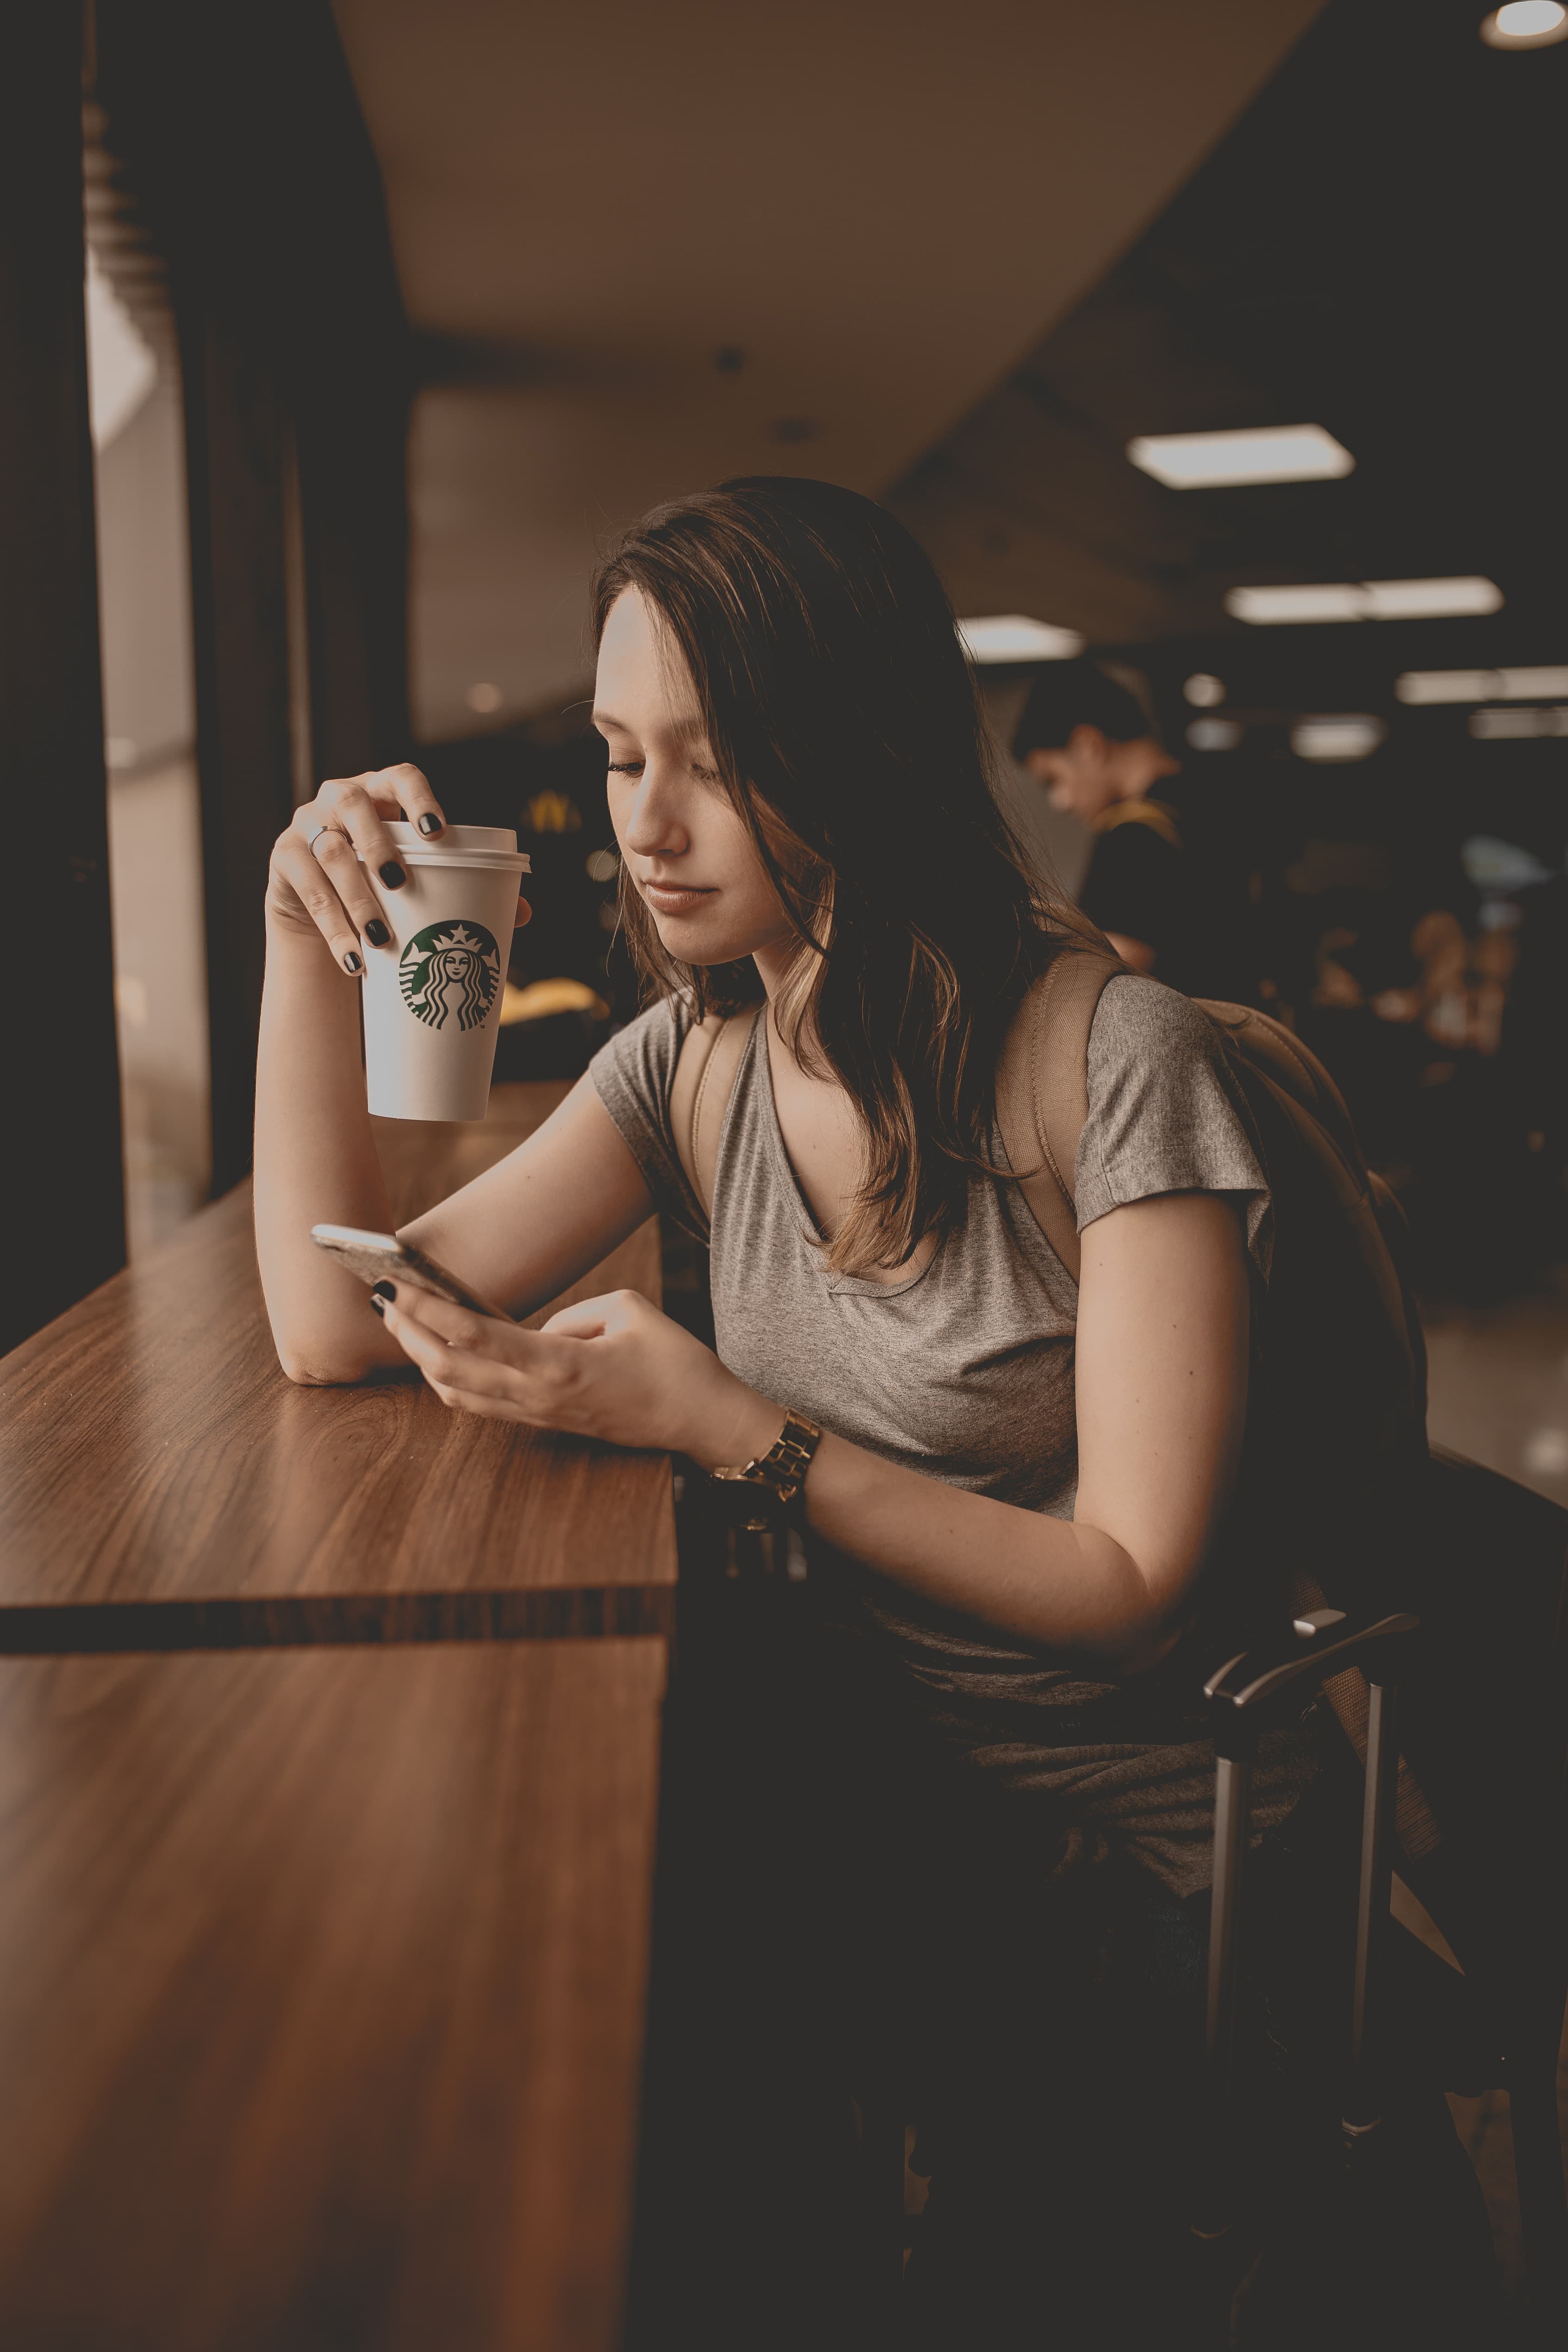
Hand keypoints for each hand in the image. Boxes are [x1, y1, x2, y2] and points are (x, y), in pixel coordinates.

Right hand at [266, 763, 530, 976]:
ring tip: (381, 939)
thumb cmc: (383, 886)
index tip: (438, 832)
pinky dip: (333, 928)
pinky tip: (353, 960)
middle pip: (353, 805)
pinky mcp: (284, 858)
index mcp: (381, 793)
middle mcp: (339, 799)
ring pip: (330, 853)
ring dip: (357, 898)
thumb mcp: (417, 881)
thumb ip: (464, 888)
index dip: (418, 798)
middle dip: (378, 844)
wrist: (320, 910)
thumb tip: (523, 913)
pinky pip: (308, 889)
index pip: (400, 778)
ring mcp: (307, 825)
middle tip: (400, 883)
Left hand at [374, 1282, 782, 1465]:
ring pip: (457, 1394)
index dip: (427, 1310)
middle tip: (383, 1297)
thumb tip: (538, 1332)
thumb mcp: (628, 1311)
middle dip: (408, 1334)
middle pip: (448, 1371)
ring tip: (402, 1322)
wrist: (702, 1422)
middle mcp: (538, 1397)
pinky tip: (439, 1354)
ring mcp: (539, 1415)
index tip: (396, 1284)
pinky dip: (449, 1378)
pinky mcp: (545, 1422)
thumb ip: (573, 1316)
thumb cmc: (674, 1363)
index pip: (473, 1338)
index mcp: (558, 1365)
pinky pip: (481, 1403)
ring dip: (422, 1359)